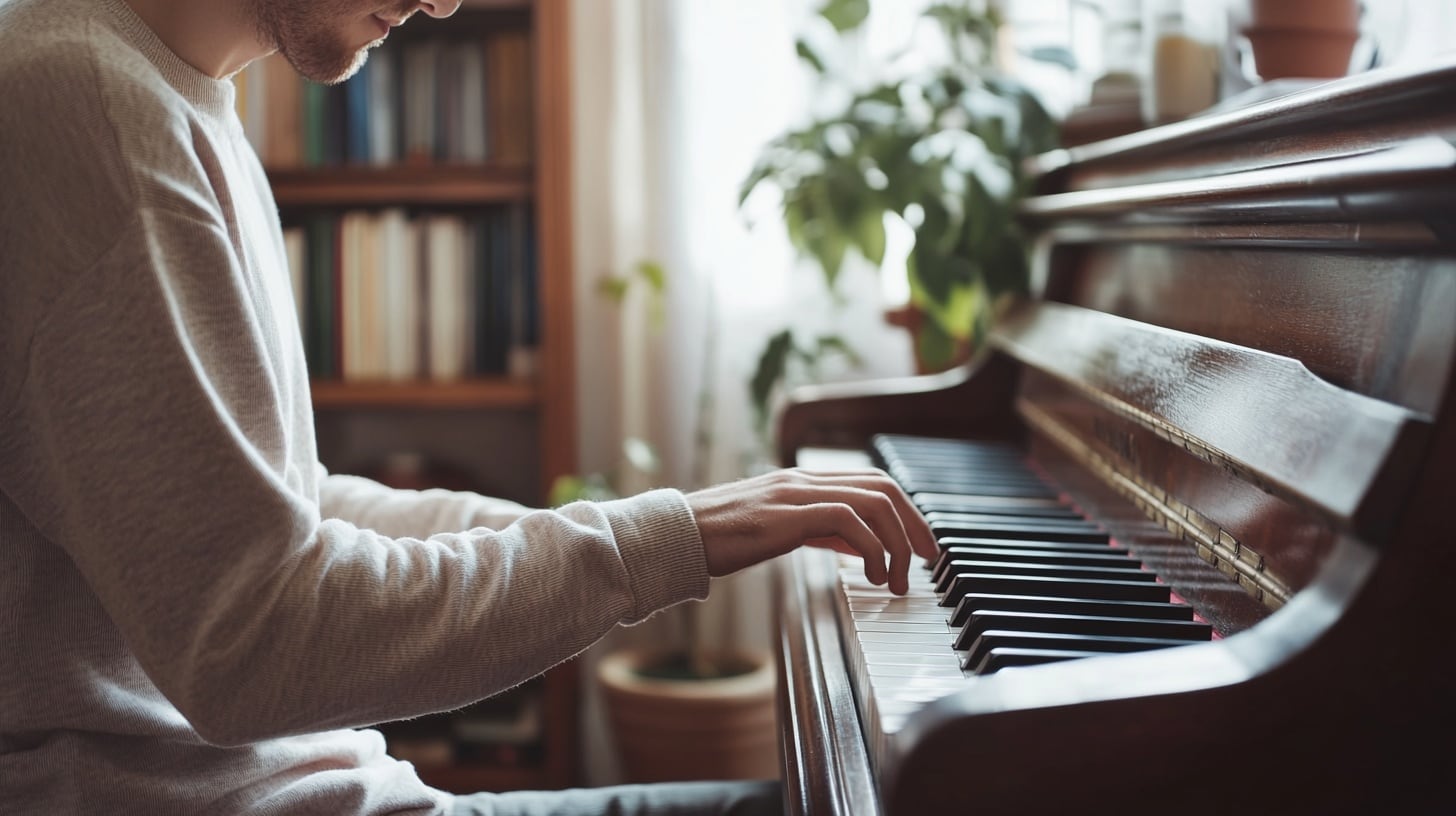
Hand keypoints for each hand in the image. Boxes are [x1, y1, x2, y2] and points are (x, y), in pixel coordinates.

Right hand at [685, 468, 937, 594]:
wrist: (676, 536)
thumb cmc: (719, 539)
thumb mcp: (780, 531)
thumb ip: (820, 530)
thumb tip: (860, 545)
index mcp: (803, 480)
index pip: (871, 481)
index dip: (905, 510)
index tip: (920, 544)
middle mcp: (804, 479)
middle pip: (882, 485)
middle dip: (914, 523)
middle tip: (928, 559)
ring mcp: (795, 493)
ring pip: (873, 501)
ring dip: (897, 542)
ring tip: (900, 579)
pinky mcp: (786, 515)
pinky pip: (848, 521)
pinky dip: (872, 549)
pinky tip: (873, 576)